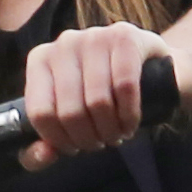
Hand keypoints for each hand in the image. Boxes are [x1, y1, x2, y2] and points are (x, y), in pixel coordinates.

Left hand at [20, 22, 173, 166]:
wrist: (151, 65)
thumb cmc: (102, 95)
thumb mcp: (68, 120)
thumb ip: (43, 147)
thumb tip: (45, 155)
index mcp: (40, 59)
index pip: (40, 113)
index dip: (59, 140)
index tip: (74, 148)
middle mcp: (64, 43)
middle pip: (70, 111)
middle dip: (87, 139)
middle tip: (101, 143)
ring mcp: (95, 37)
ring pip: (97, 102)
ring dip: (109, 130)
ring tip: (116, 135)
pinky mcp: (126, 37)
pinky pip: (125, 87)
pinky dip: (128, 115)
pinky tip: (130, 124)